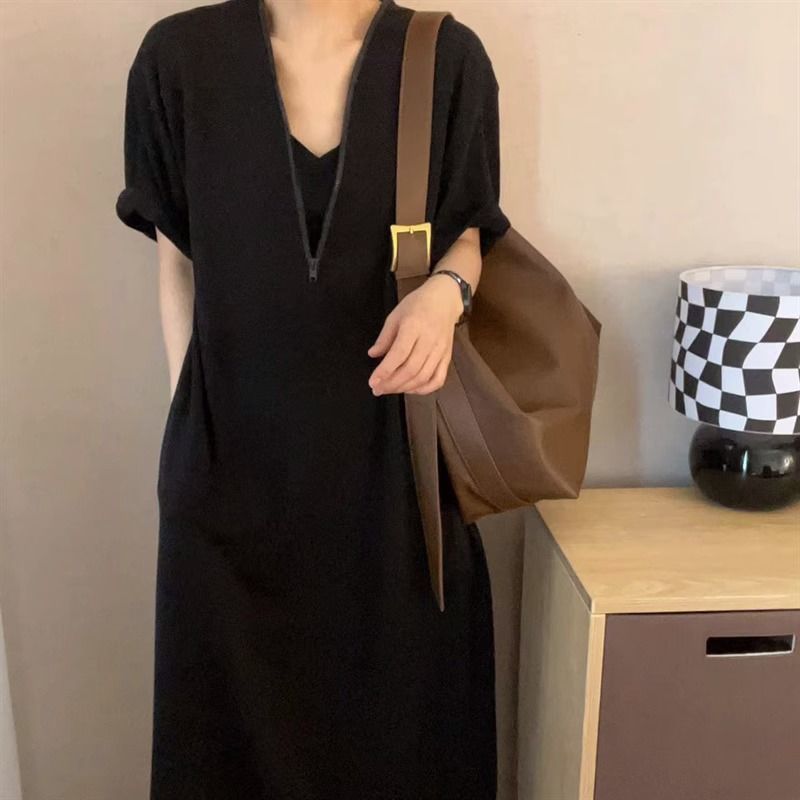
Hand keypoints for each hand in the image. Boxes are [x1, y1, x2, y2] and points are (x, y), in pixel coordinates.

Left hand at [367, 273, 462, 395]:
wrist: (445, 299)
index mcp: (414, 326)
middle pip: (411, 369)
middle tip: (377, 389)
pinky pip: (438, 379)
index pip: (399, 354)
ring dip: (404, 388)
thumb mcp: (395, 315)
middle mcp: (429, 340)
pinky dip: (424, 389)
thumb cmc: (418, 305)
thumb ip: (384, 337)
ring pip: (423, 377)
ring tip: (390, 389)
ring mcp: (441, 350)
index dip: (385, 371)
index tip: (373, 382)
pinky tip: (411, 389)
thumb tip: (373, 355)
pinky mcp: (447, 357)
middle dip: (392, 383)